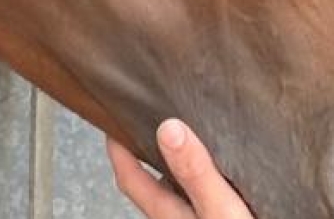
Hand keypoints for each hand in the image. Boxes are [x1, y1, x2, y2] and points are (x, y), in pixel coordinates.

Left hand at [108, 118, 253, 218]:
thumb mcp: (220, 208)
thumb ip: (196, 172)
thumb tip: (168, 129)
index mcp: (168, 215)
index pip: (130, 180)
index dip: (118, 151)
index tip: (113, 125)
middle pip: (153, 186)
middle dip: (151, 157)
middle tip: (156, 124)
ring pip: (177, 196)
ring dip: (179, 172)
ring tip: (193, 144)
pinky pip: (198, 204)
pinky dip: (200, 187)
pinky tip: (220, 178)